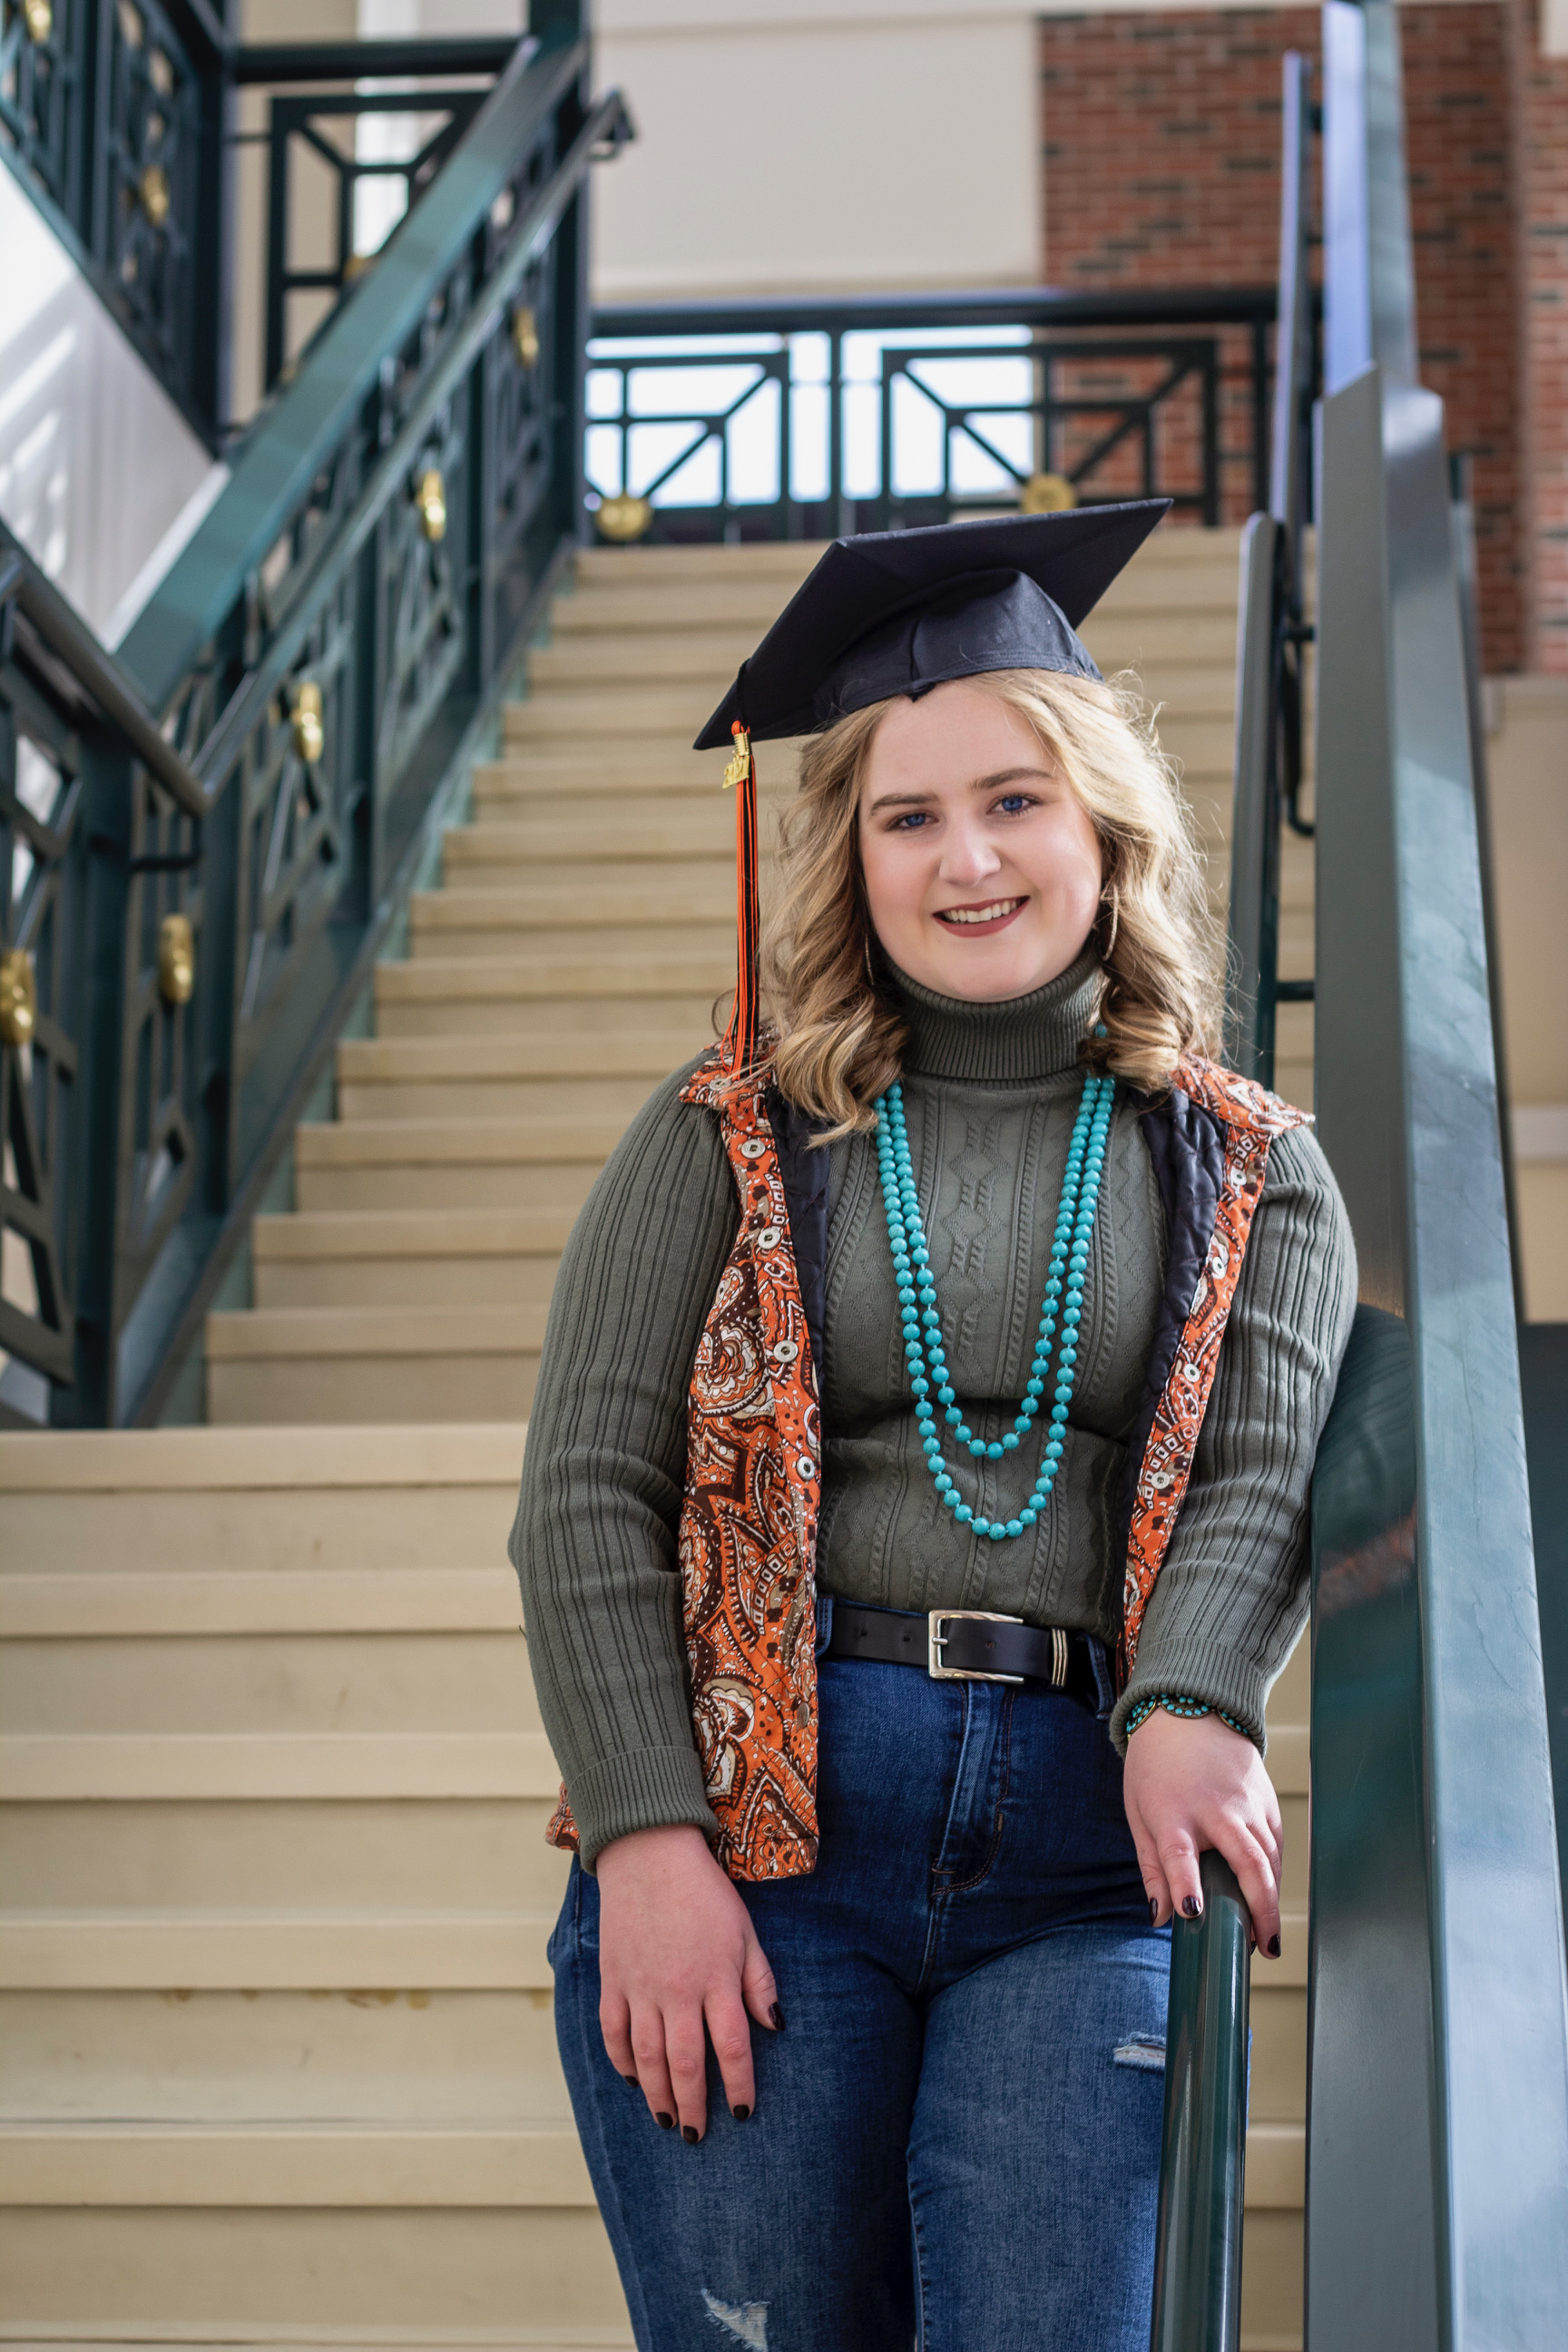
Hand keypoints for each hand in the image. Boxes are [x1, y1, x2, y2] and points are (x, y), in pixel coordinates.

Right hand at [594, 1822, 781, 2139]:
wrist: (649, 1853)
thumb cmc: (705, 1893)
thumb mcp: (745, 1931)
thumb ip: (758, 1980)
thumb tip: (775, 2025)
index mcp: (716, 1978)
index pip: (732, 2047)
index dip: (739, 2085)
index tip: (742, 2111)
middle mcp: (677, 1990)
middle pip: (685, 2064)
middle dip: (693, 2106)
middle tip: (697, 2136)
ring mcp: (640, 1987)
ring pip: (647, 2058)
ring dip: (658, 2095)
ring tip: (668, 2121)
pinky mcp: (613, 1979)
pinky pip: (614, 2032)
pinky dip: (622, 2061)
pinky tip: (633, 2079)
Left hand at [1122, 1707, 1283, 1955]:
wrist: (1187, 1711)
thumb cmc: (1155, 1767)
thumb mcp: (1140, 1813)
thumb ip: (1151, 1868)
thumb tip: (1159, 1918)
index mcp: (1173, 1813)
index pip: (1180, 1855)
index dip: (1186, 1885)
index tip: (1193, 1913)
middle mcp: (1214, 1809)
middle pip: (1247, 1862)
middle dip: (1261, 1909)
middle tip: (1264, 1947)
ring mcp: (1245, 1803)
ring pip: (1270, 1858)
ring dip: (1272, 1898)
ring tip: (1267, 1934)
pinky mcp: (1266, 1799)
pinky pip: (1276, 1844)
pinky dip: (1276, 1873)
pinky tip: (1270, 1895)